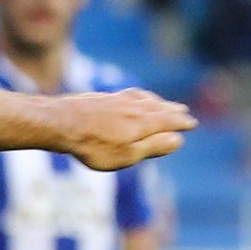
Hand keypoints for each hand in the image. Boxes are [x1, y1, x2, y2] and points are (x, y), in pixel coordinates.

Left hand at [57, 90, 195, 171]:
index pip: (169, 120)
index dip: (181, 123)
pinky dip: (138, 96)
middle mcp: (133, 106)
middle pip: (157, 107)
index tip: (192, 124)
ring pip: (142, 98)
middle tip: (183, 110)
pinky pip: (127, 94)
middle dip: (171, 109)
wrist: (59, 122)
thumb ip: (153, 147)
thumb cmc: (92, 145)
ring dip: (156, 100)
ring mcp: (116, 99)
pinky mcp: (101, 97)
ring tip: (161, 102)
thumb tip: (178, 140)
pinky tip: (131, 98)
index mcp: (143, 122)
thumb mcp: (126, 155)